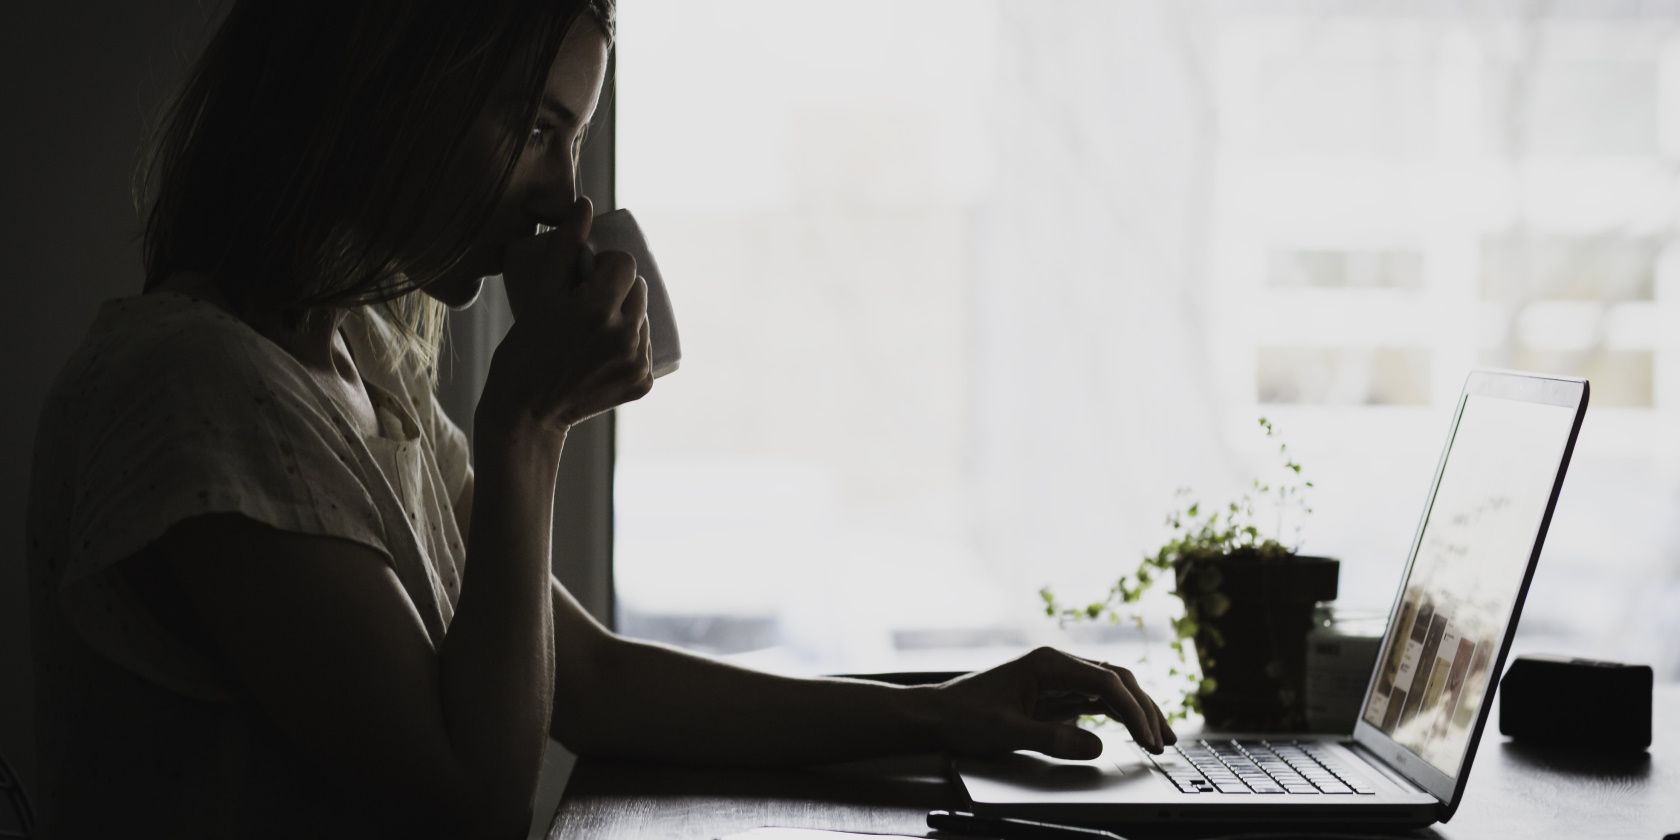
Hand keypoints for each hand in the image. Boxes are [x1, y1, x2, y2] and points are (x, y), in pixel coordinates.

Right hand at [480, 197, 652, 432]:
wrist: (527, 412)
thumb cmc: (523, 349)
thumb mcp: (538, 295)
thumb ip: (563, 248)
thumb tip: (586, 204)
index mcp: (597, 309)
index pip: (625, 264)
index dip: (607, 265)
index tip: (587, 276)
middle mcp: (624, 336)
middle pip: (638, 289)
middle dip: (617, 289)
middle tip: (588, 302)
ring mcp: (637, 362)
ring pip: (644, 318)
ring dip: (626, 315)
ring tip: (594, 328)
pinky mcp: (643, 383)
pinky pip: (645, 348)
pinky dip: (630, 345)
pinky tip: (605, 351)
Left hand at [930, 647, 1174, 759]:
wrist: (936, 715)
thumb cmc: (964, 717)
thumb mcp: (1007, 732)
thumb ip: (1052, 738)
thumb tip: (1097, 745)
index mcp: (1048, 663)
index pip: (1106, 681)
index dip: (1132, 710)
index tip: (1148, 738)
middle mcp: (1057, 665)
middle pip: (1116, 680)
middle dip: (1144, 709)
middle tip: (1164, 741)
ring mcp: (1058, 678)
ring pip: (1111, 689)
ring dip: (1137, 711)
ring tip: (1161, 738)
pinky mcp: (1055, 694)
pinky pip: (1096, 700)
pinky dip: (1119, 715)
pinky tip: (1134, 730)